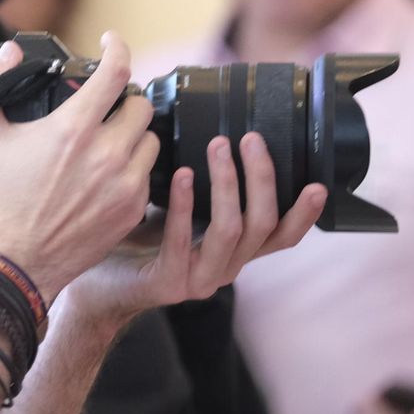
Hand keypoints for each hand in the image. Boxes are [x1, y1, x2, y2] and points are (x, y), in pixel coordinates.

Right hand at [0, 31, 158, 302]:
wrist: (13, 262)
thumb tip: (9, 52)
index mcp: (73, 128)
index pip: (116, 72)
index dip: (117, 47)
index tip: (110, 42)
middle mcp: (107, 153)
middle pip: (140, 106)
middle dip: (122, 100)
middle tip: (105, 106)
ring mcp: (125, 184)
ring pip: (149, 140)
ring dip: (132, 134)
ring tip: (108, 142)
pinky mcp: (132, 210)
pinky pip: (147, 176)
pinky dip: (132, 169)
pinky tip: (108, 175)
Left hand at [63, 132, 325, 324]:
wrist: (95, 283)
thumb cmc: (137, 240)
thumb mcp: (178, 210)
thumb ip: (201, 185)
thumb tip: (214, 129)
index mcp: (233, 251)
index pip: (282, 236)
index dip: (304, 214)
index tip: (318, 183)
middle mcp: (225, 267)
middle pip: (263, 224)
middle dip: (261, 178)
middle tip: (250, 138)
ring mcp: (199, 279)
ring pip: (231, 231)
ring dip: (227, 184)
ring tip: (218, 146)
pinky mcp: (169, 283)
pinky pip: (183, 242)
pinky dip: (185, 206)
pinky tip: (182, 177)